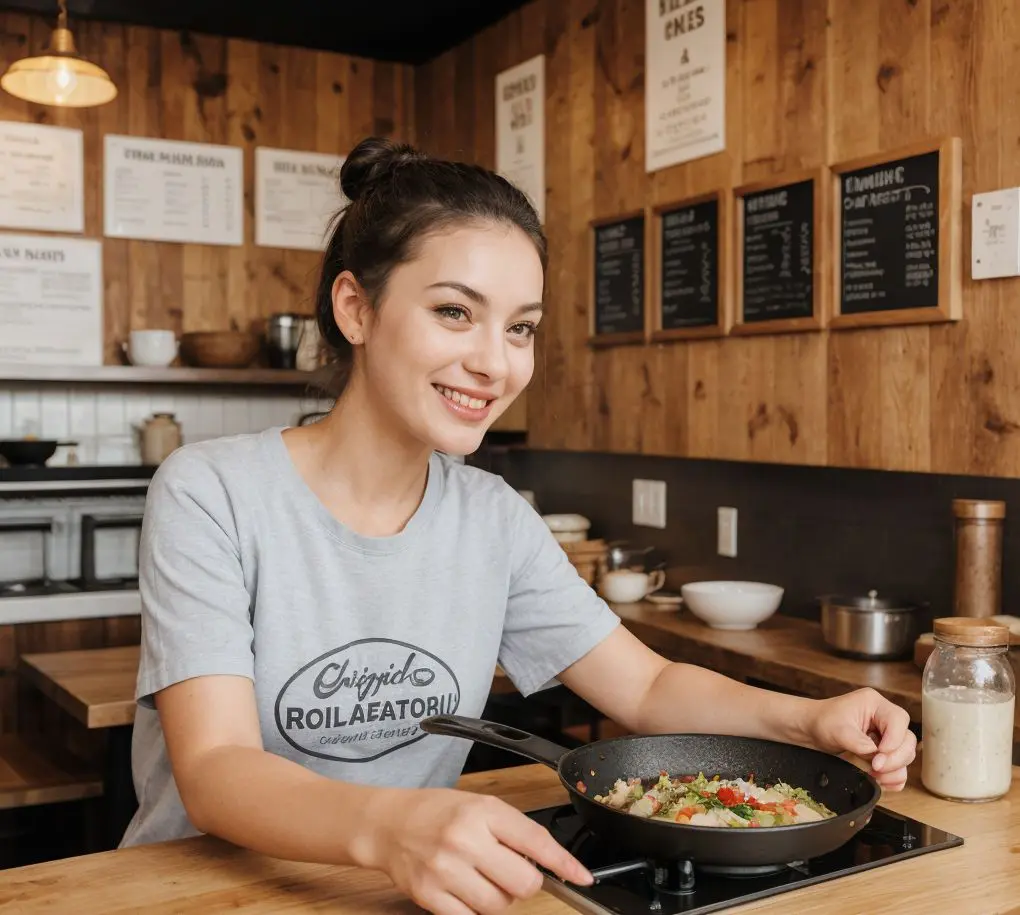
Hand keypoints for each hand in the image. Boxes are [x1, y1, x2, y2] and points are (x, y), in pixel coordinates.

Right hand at [365, 787, 591, 914]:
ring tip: (481, 877)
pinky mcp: (430, 896)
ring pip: (499, 906)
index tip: (582, 877)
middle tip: (509, 871)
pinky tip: (464, 890)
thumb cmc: (438, 812)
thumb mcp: (480, 805)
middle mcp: (465, 839)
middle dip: (524, 882)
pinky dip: (474, 910)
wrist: (389, 824)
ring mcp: (446, 870)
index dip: (564, 864)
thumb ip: (513, 830)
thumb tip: (548, 862)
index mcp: (483, 811)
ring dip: (498, 898)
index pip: (536, 841)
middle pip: (524, 883)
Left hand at [804, 688, 916, 789]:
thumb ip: (859, 742)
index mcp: (875, 704)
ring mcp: (887, 735)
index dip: (893, 740)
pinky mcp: (884, 751)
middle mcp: (885, 718)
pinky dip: (894, 777)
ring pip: (906, 755)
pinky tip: (880, 781)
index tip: (878, 755)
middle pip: (907, 739)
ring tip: (875, 775)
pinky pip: (900, 767)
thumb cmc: (822, 722)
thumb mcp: (838, 730)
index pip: (898, 720)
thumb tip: (876, 755)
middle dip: (895, 759)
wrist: (811, 730)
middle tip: (876, 768)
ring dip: (894, 770)